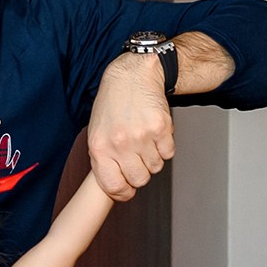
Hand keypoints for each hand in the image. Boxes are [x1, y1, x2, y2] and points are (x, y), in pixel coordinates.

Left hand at [86, 52, 172, 199]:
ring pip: (156, 167)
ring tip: (144, 139)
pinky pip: (168, 153)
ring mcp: (141, 136)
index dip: (124, 191)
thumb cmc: (113, 104)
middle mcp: (119, 143)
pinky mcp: (161, 128)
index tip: (128, 188)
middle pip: (139, 180)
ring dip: (153, 157)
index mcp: (99, 148)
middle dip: (141, 172)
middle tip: (137, 157)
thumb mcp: (98, 133)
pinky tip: (154, 132)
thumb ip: (105, 160)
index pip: (114, 187)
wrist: (132, 75)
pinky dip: (164, 146)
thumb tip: (117, 187)